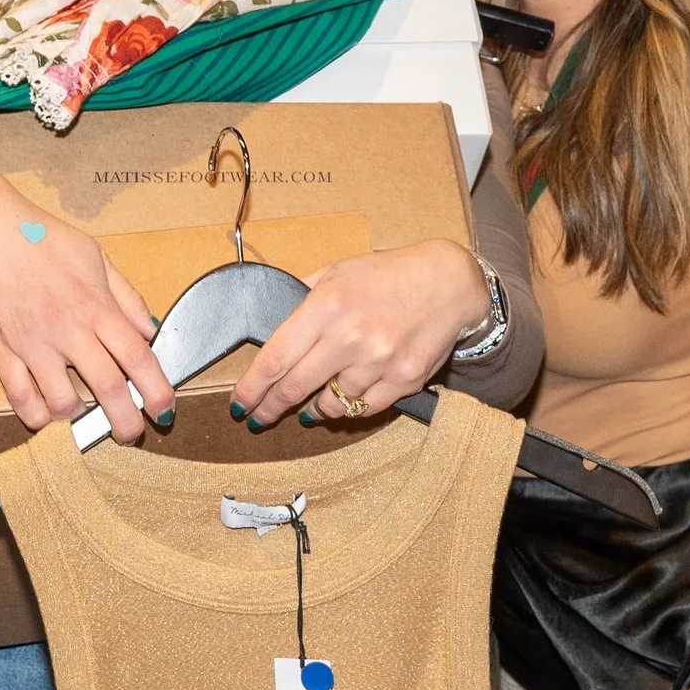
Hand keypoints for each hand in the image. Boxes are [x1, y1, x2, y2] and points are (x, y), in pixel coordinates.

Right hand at [0, 169, 172, 442]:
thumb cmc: (39, 237)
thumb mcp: (94, 255)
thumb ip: (125, 295)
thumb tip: (150, 330)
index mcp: (95, 304)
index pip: (137, 356)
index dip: (156, 389)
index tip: (164, 409)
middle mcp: (67, 329)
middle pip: (107, 388)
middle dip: (125, 421)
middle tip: (129, 433)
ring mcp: (31, 343)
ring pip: (61, 402)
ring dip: (77, 420)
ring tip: (81, 418)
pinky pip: (19, 397)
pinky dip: (34, 416)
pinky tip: (44, 416)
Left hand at [231, 239, 488, 426]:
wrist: (449, 282)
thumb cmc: (389, 275)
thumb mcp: (339, 271)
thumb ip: (303, 297)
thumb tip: (269, 325)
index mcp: (328, 305)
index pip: (276, 358)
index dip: (252, 388)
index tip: (240, 403)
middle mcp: (351, 336)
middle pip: (295, 388)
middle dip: (271, 408)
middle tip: (259, 417)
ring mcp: (379, 362)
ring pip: (330, 405)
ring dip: (314, 409)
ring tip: (308, 405)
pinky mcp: (404, 380)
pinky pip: (363, 409)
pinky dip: (348, 408)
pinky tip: (342, 399)